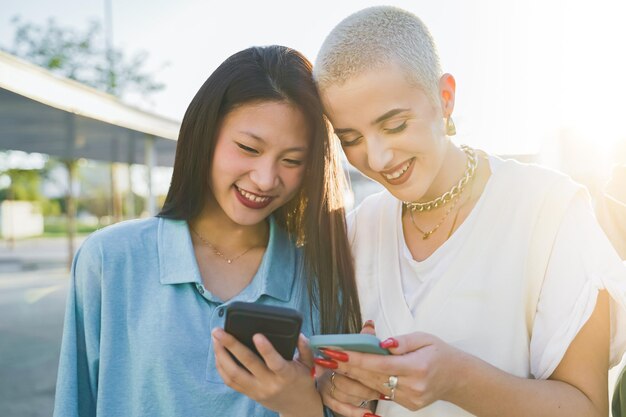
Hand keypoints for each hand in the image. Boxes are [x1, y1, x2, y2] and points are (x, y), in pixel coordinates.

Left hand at [212, 328, 322, 416]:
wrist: (297, 408)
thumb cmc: (302, 381)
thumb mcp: (308, 364)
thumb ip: (304, 348)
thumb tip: (298, 334)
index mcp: (286, 375)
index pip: (275, 362)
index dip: (266, 349)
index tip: (256, 335)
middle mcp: (269, 384)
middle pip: (247, 364)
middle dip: (231, 345)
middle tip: (219, 331)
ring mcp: (257, 390)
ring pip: (233, 374)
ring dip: (221, 355)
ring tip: (215, 339)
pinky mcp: (249, 394)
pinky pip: (230, 382)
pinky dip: (221, 367)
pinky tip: (218, 353)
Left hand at [314, 331, 465, 411]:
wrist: (457, 378)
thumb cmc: (440, 354)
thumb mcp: (424, 338)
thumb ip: (402, 341)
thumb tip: (380, 342)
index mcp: (416, 367)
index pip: (378, 364)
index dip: (355, 359)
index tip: (336, 352)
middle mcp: (412, 387)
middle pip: (371, 377)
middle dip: (346, 367)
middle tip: (325, 356)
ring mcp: (409, 399)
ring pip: (372, 387)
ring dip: (351, 376)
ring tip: (332, 364)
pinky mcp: (406, 405)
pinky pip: (380, 393)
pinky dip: (366, 383)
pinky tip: (352, 374)